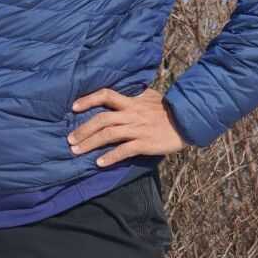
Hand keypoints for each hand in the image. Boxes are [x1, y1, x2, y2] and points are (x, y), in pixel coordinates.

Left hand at [67, 86, 187, 163]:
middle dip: (83, 130)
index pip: (106, 95)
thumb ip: (133, 95)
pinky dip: (110, 157)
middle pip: (102, 119)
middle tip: (70, 140)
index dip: (88, 99)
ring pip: (109, 135)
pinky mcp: (145, 143)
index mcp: (132, 101)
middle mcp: (132, 113)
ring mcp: (138, 129)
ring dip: (90, 143)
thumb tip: (117, 94)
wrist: (188, 121)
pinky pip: (124, 150)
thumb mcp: (149, 96)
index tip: (73, 107)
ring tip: (76, 151)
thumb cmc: (167, 109)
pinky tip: (99, 163)